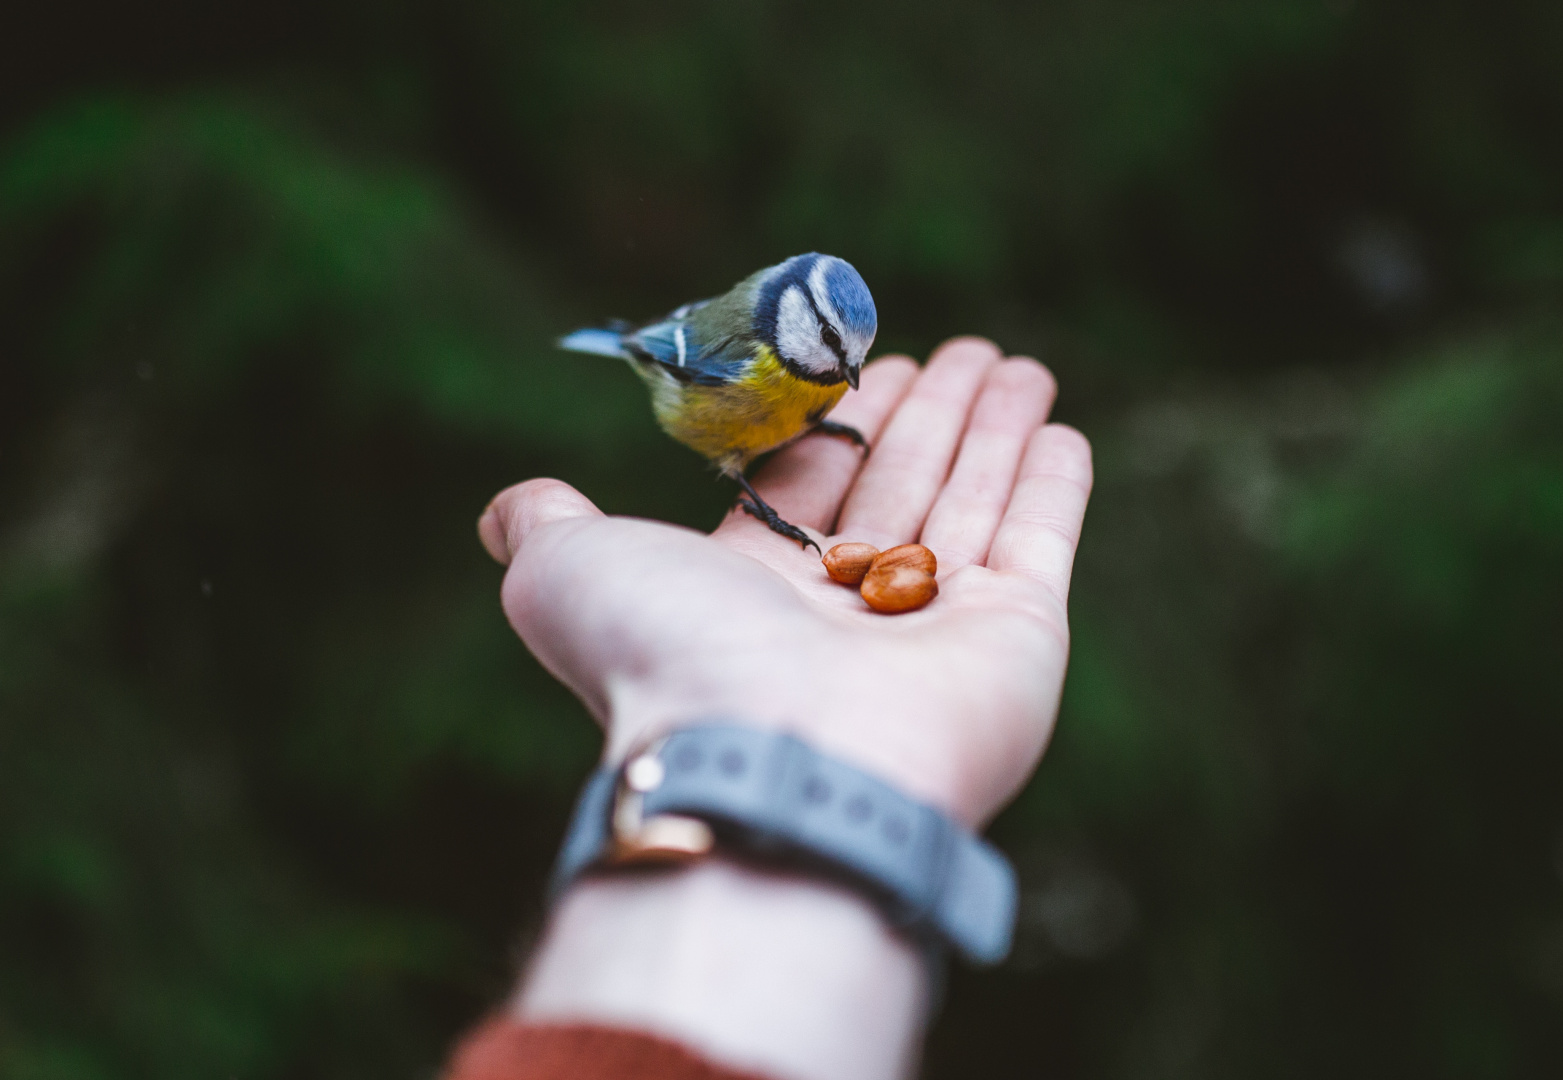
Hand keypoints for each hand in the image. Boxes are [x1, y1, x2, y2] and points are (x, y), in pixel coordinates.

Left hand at [478, 337, 1091, 826]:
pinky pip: (1039, 542)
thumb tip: (503, 509)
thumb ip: (546, 525)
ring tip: (1019, 363)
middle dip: (931, 415)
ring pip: (973, 504)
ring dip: (996, 430)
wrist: (770, 753)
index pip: (814, 486)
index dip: (844, 422)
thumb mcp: (570, 571)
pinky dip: (1051, 487)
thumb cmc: (668, 655)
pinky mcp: (1018, 638)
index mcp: (757, 592)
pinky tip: (1059, 430)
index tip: (873, 362)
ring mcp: (940, 629)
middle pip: (901, 486)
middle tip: (965, 350)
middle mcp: (849, 614)